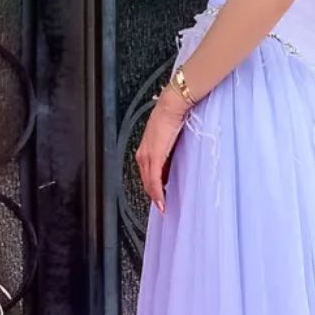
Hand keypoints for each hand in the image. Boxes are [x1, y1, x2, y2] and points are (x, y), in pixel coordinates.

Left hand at [135, 87, 188, 214]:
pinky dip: (158, 192)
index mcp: (144, 150)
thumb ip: (167, 153)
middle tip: (162, 206)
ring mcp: (147, 157)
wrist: (171, 107)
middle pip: (146, 181)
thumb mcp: (168, 139)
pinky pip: (155, 180)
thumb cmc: (172, 119)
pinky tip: (162, 201)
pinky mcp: (154, 157)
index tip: (159, 198)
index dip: (152, 188)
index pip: (147, 174)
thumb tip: (171, 165)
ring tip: (163, 207)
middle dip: (153, 195)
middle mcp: (142, 155)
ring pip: (149, 183)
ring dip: (156, 197)